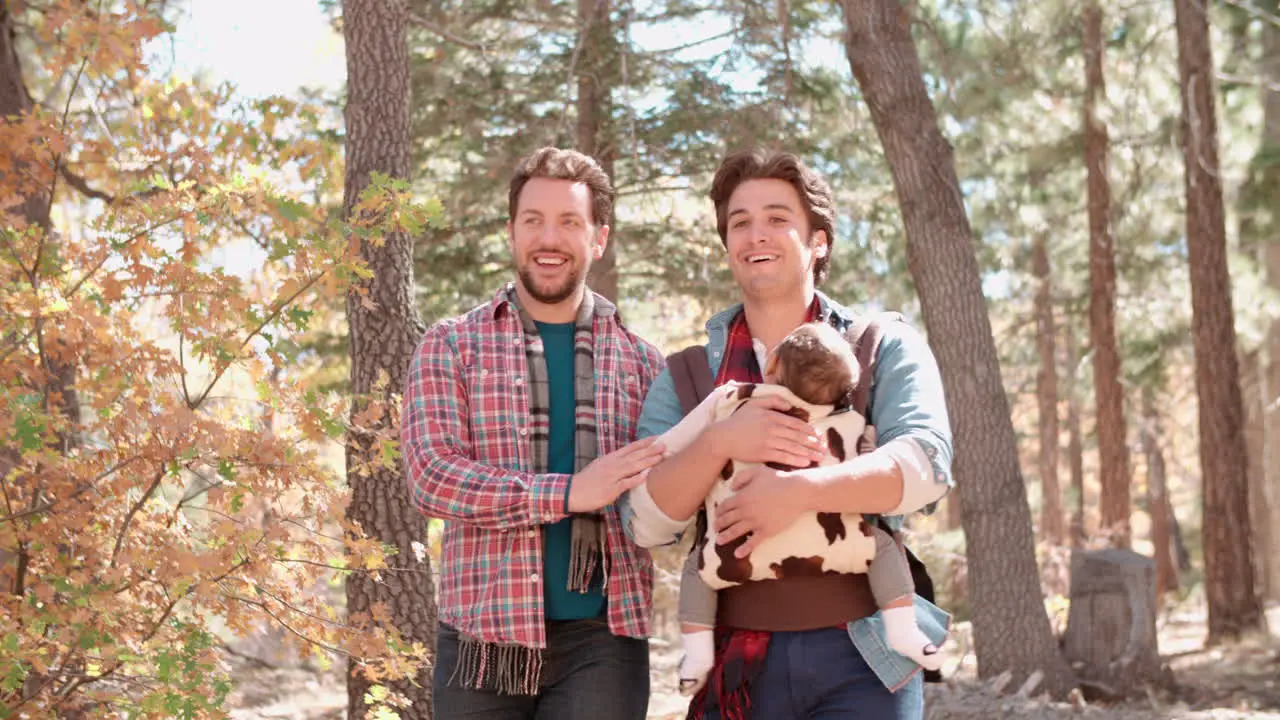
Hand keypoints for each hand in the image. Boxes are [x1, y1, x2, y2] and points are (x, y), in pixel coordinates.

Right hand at [567, 437, 665, 512]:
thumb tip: (627, 459)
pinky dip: (637, 479)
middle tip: (665, 444)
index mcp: (611, 458)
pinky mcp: (611, 489)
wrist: (572, 491)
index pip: (631, 447)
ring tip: (661, 457)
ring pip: (633, 466)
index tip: (658, 437)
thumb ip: (614, 462)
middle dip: (651, 450)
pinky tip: (647, 475)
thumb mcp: (600, 465)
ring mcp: (612, 476)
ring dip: (648, 461)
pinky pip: (626, 483)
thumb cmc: (587, 480)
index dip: (645, 442)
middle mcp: (613, 464)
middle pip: (635, 455)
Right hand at [706, 395, 824, 466]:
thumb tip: (789, 405)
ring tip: (819, 457)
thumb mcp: (754, 404)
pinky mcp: (763, 453)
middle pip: (798, 436)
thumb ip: (772, 401)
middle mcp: (772, 428)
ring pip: (793, 447)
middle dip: (813, 443)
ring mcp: (768, 441)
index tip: (819, 436)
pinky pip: (783, 457)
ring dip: (808, 452)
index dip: (810, 430)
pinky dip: (795, 459)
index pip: (796, 424)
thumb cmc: (738, 421)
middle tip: (825, 448)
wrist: (723, 438)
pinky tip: (805, 462)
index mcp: (772, 416)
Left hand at [713, 465, 812, 556]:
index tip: (716, 515)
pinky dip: (744, 549)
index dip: (718, 511)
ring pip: (735, 532)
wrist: (796, 493)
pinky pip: (752, 542)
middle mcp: (745, 511)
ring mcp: (755, 522)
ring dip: (725, 537)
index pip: (724, 506)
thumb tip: (732, 488)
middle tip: (715, 528)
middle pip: (727, 520)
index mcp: (741, 497)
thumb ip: (741, 478)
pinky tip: (737, 554)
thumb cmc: (777, 479)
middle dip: (719, 525)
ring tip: (718, 541)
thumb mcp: (757, 471)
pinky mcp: (766, 531)